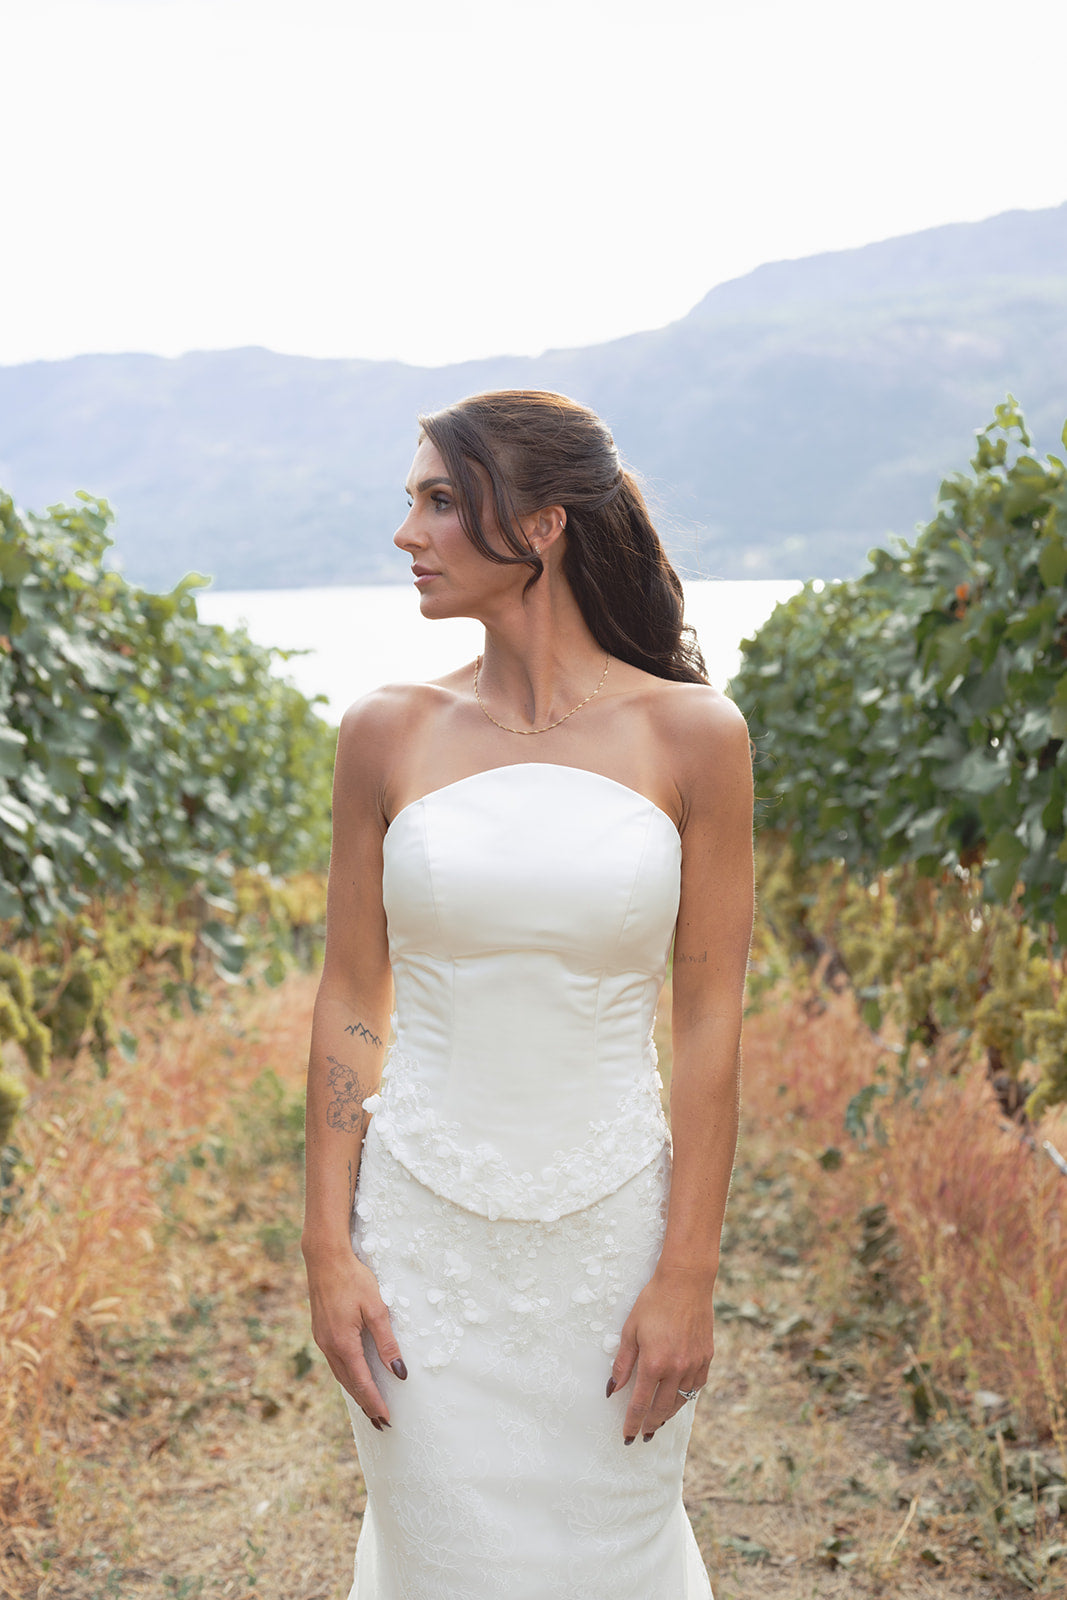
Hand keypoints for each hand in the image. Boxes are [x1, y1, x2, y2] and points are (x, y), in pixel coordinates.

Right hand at [305, 1248, 406, 1426]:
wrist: (325, 1257)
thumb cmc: (354, 1278)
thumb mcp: (376, 1308)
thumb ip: (387, 1342)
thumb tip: (399, 1371)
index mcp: (343, 1343)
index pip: (362, 1381)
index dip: (375, 1401)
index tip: (386, 1418)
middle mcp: (328, 1345)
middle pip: (349, 1383)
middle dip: (365, 1403)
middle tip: (380, 1422)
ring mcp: (322, 1338)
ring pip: (340, 1373)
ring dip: (355, 1391)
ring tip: (369, 1406)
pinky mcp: (320, 1330)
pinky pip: (334, 1361)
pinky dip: (346, 1375)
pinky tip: (353, 1376)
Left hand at [607, 1264, 714, 1441]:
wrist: (686, 1282)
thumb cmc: (654, 1301)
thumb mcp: (630, 1329)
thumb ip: (623, 1363)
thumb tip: (613, 1388)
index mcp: (654, 1363)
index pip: (640, 1404)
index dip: (632, 1423)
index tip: (627, 1436)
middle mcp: (677, 1369)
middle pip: (662, 1409)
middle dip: (650, 1424)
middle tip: (643, 1435)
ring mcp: (694, 1364)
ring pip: (682, 1401)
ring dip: (669, 1414)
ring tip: (659, 1421)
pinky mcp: (707, 1357)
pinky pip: (697, 1386)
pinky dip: (687, 1396)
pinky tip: (680, 1398)